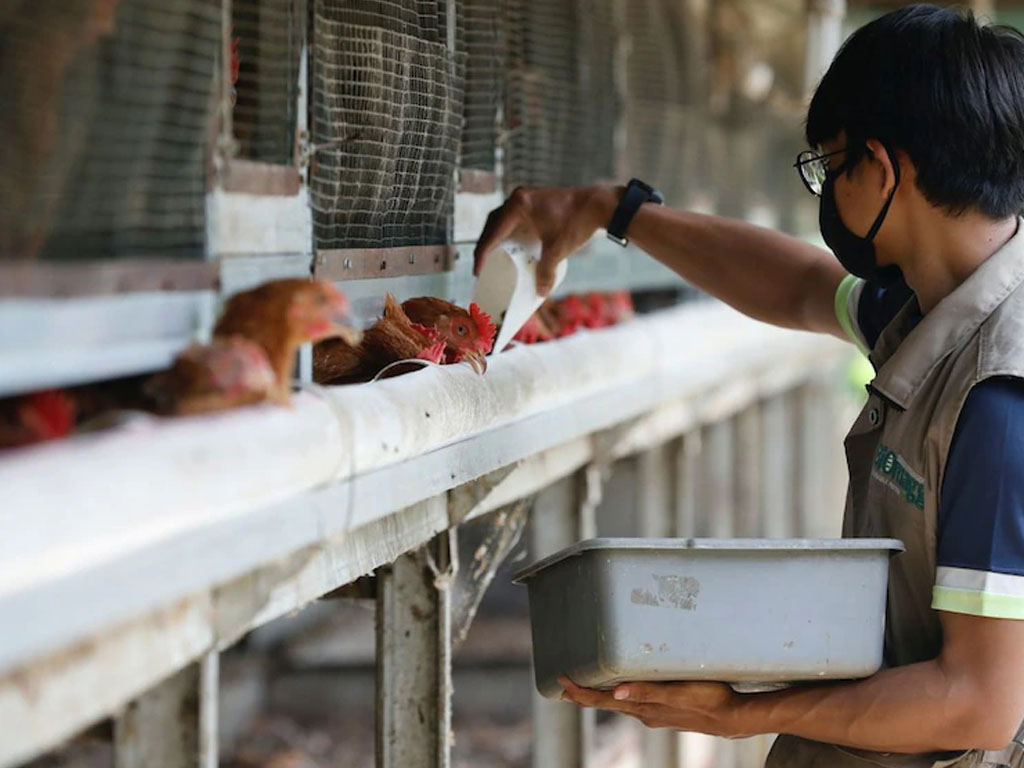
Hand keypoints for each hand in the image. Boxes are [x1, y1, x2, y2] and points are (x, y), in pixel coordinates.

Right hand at [473, 185, 621, 295]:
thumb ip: (547, 272)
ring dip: (495, 238)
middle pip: (493, 225)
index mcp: (518, 206)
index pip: (492, 233)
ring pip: (502, 220)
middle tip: (482, 267)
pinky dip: (508, 232)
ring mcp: (526, 197)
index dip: (482, 254)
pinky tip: (509, 245)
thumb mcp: (558, 250)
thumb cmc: (578, 222)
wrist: (600, 204)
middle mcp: (518, 198)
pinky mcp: (535, 201)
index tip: (478, 272)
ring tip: (492, 258)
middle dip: (486, 246)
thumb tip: (541, 293)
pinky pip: (513, 217)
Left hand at [558, 676, 747, 737]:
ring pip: (619, 704)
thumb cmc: (708, 700)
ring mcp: (655, 714)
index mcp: (643, 708)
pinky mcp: (665, 711)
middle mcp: (645, 713)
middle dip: (583, 695)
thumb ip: (648, 691)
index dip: (580, 693)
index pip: (602, 702)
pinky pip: (634, 703)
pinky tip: (622, 688)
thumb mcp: (677, 692)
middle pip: (605, 704)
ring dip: (599, 695)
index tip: (561, 682)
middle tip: (563, 683)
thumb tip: (615, 693)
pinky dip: (619, 696)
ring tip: (585, 685)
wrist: (732, 718)